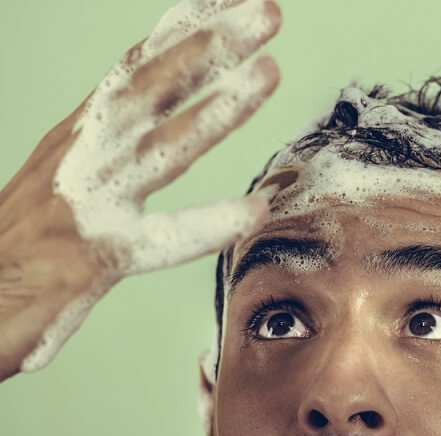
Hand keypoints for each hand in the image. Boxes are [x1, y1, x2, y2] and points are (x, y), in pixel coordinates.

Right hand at [0, 0, 280, 380]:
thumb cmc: (25, 241)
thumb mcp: (67, 172)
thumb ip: (109, 141)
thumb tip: (151, 110)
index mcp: (81, 135)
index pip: (137, 67)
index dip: (184, 27)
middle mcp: (83, 155)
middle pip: (151, 86)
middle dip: (210, 45)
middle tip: (266, 12)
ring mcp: (87, 202)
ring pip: (159, 146)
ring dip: (216, 108)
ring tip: (268, 73)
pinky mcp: (93, 257)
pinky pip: (158, 240)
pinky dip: (205, 224)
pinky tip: (251, 211)